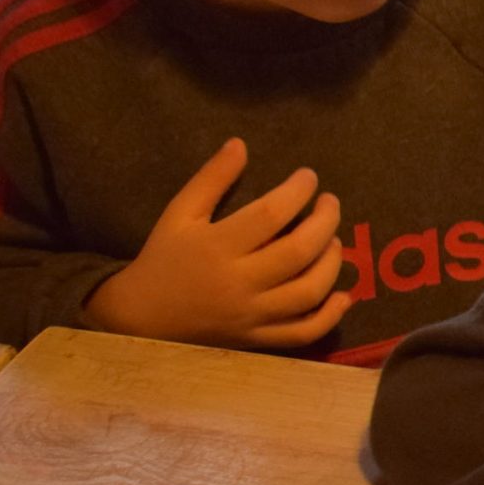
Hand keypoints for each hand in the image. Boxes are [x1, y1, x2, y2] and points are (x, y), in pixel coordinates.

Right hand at [85, 138, 350, 349]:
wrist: (140, 319)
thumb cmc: (164, 258)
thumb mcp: (179, 213)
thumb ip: (211, 179)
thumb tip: (241, 144)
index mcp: (217, 247)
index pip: (271, 214)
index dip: (298, 191)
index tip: (309, 177)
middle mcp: (238, 283)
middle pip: (298, 252)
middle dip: (325, 222)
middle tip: (330, 203)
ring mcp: (251, 317)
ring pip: (308, 293)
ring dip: (331, 264)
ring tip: (332, 240)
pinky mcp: (257, 340)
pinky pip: (303, 333)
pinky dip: (329, 317)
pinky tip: (342, 297)